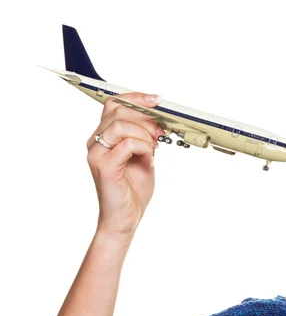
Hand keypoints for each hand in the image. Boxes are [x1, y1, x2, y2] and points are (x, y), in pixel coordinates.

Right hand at [86, 92, 163, 234]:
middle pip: (119, 111)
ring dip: (145, 134)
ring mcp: (97, 154)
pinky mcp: (104, 166)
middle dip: (146, 118)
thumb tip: (158, 117)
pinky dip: (144, 149)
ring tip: (153, 150)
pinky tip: (149, 161)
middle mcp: (95, 142)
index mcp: (103, 136)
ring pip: (121, 125)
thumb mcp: (143, 155)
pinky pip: (127, 144)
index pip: (114, 104)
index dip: (135, 98)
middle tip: (160, 132)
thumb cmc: (133, 189)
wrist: (125, 217)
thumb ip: (144, 135)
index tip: (156, 100)